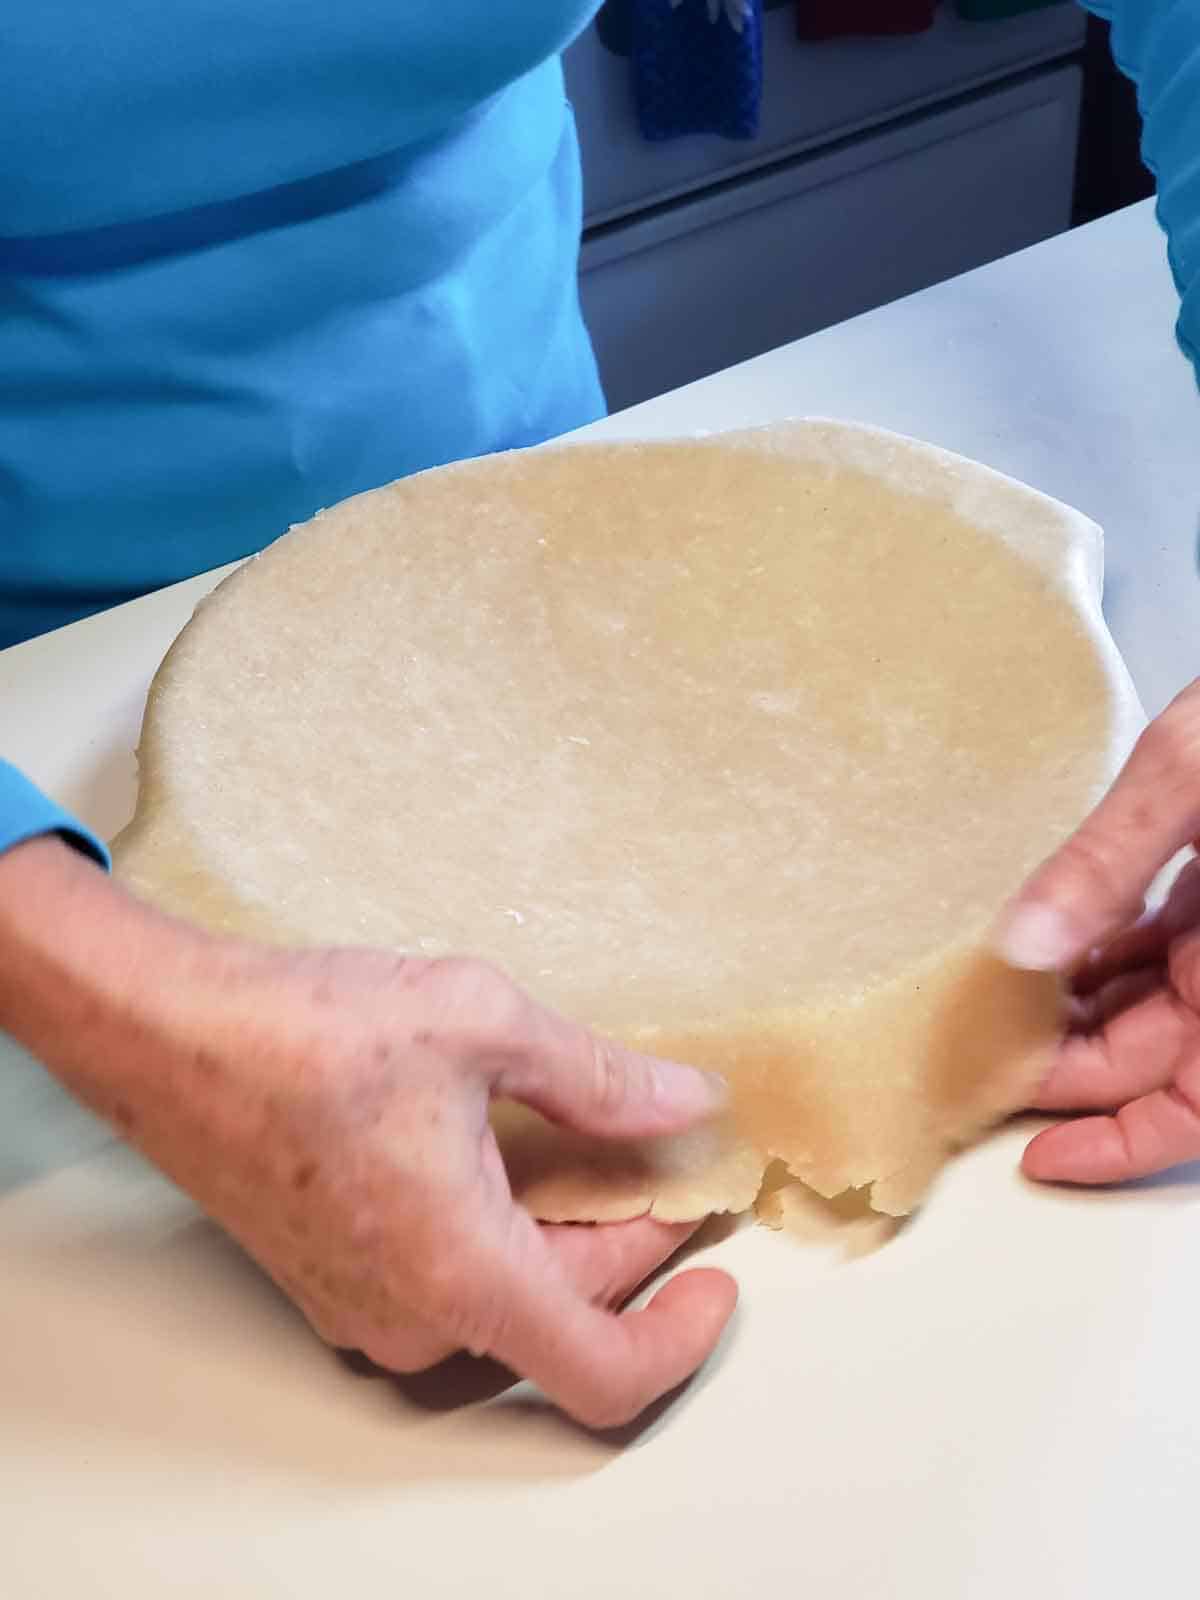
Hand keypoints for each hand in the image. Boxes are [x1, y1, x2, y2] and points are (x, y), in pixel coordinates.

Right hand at [0, 837, 735, 1428]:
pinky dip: (501, 1231)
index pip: (607, 1369)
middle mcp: (416, 1317)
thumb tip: (686, 1101)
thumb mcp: (484, 1022)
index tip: (718, 1275)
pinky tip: (501, 1146)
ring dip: (562, 1231)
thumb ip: (602, 1076)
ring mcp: (366, 1309)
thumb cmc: (308, 1032)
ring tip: (579, 1135)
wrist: (169, 1038)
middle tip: (658, 1146)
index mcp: (465, 1271)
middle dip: (628, 1238)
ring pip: (508, 1296)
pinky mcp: (334, 1283)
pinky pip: (450, 1282)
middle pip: (567, 1313)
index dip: (682, 1337)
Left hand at [993, 678, 1199, 1183]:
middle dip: (1065, 1065)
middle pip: (1151, 1060)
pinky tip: (1041, 944)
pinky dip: (1099, 956)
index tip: (1040, 1157)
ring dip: (1073, 1010)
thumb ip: (1108, 862)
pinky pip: (1156, 953)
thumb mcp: (1189, 778)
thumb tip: (1020, 942)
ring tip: (986, 999)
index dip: (1118, 1147)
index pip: (1192, 1109)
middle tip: (972, 1052)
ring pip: (1147, 1008)